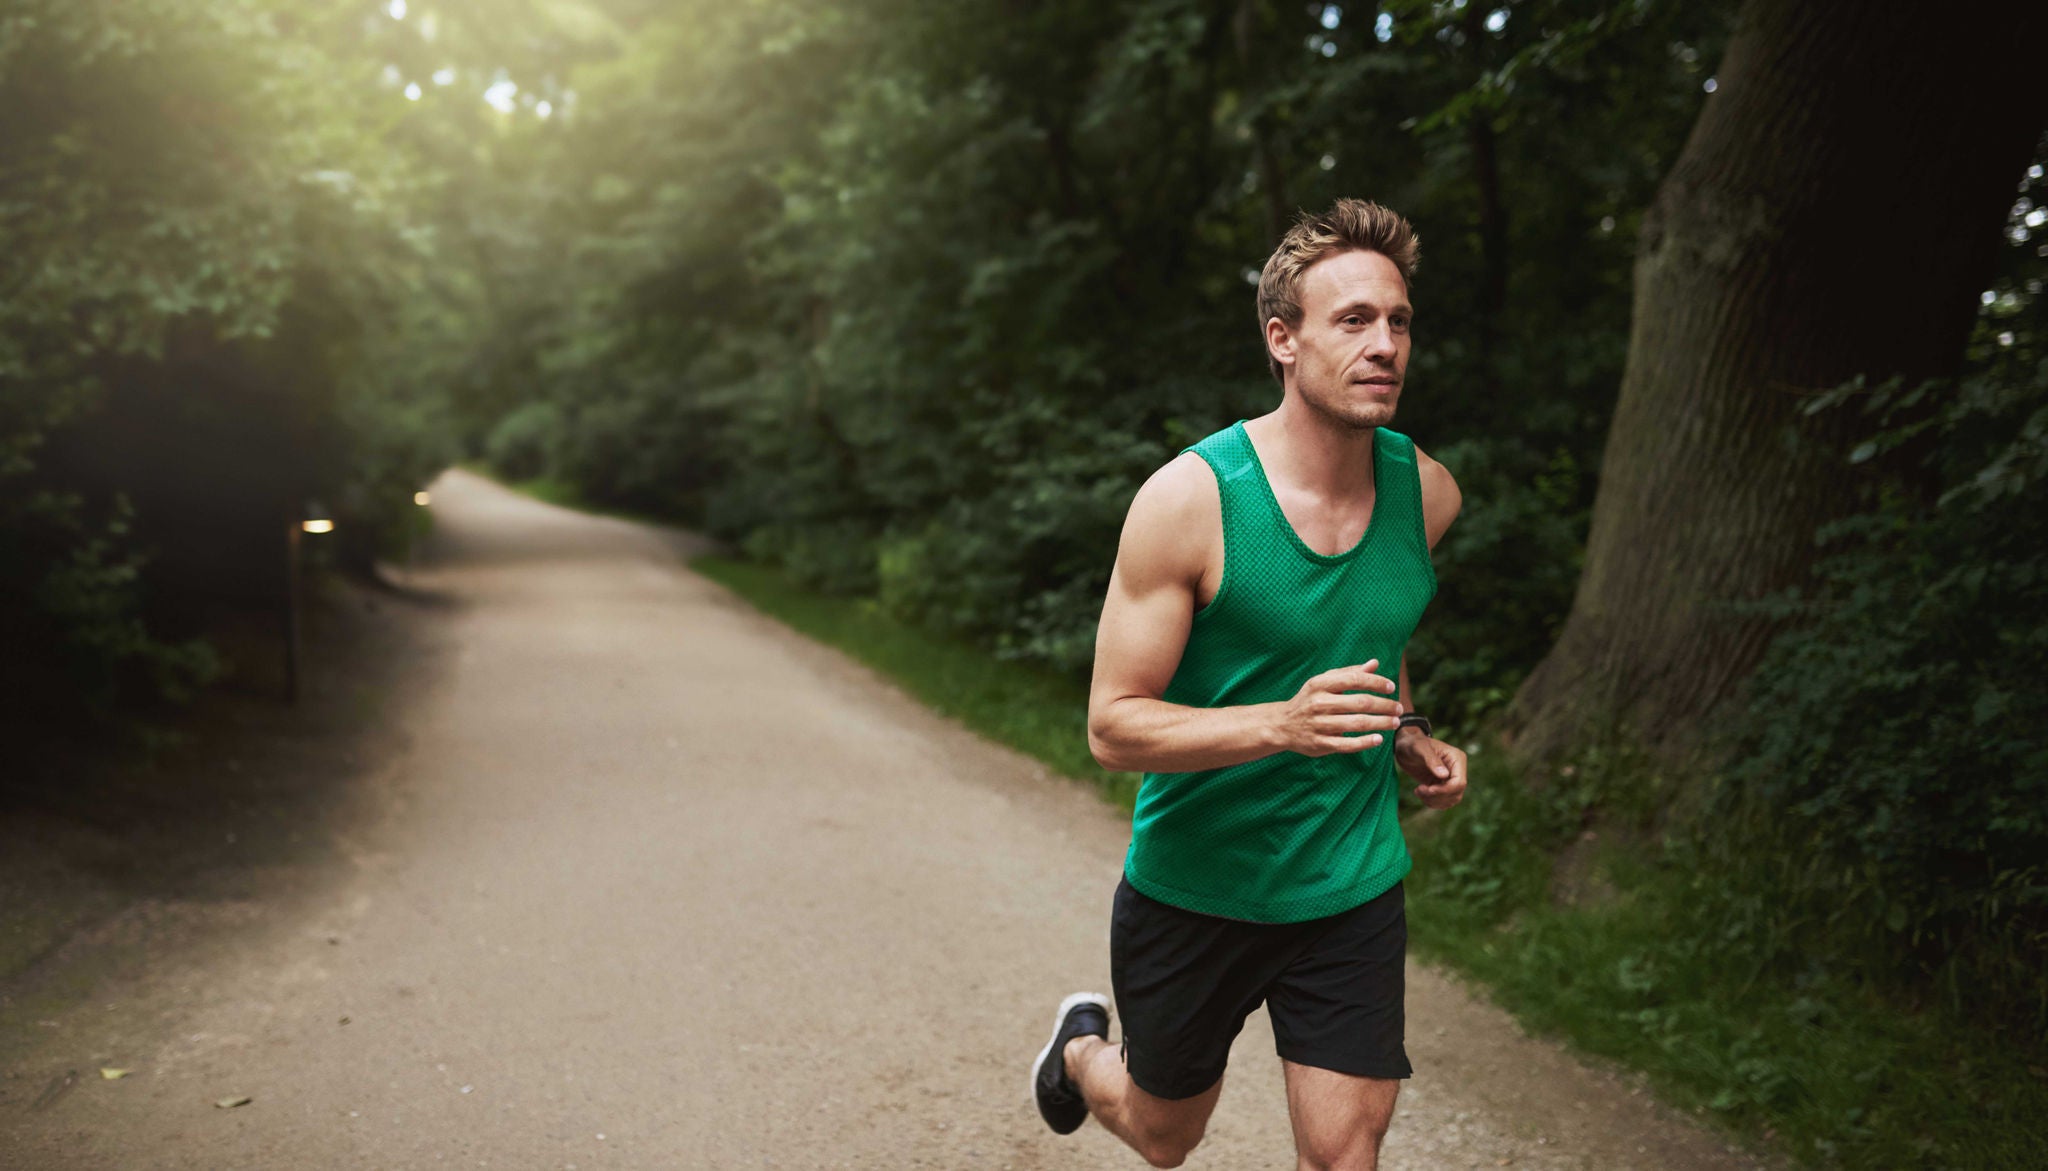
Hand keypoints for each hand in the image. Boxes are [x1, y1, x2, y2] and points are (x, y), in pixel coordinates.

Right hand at [1273, 659, 1403, 757]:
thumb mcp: (1324, 682)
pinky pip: (1347, 744)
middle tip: (1399, 708)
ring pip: (1356, 723)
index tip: (1391, 687)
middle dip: (1384, 705)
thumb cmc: (1310, 699)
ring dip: (1380, 723)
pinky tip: (1379, 739)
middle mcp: (1319, 703)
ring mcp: (1319, 724)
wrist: (1282, 725)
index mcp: (1320, 684)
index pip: (1354, 680)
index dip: (1375, 682)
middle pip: (1359, 703)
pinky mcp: (1320, 743)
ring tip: (1395, 722)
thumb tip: (1374, 663)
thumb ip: (1349, 673)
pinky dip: (1365, 742)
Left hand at [1395, 728, 1466, 809]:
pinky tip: (1420, 794)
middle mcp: (1457, 769)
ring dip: (1434, 801)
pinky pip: (1444, 801)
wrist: (1405, 746)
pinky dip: (1432, 802)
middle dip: (1437, 796)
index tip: (1427, 789)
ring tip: (1418, 791)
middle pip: (1456, 793)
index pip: (1459, 782)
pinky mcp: (1442, 785)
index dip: (1444, 790)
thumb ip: (1432, 760)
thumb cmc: (1412, 743)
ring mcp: (1451, 778)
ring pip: (1451, 799)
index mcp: (1457, 759)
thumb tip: (1444, 775)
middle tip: (1419, 790)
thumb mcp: (1419, 748)